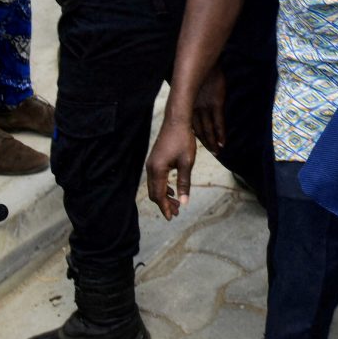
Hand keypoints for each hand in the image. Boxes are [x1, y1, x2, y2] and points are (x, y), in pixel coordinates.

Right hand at [146, 103, 196, 218]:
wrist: (177, 121)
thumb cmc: (183, 140)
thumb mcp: (187, 163)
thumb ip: (184, 183)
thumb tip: (185, 202)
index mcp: (157, 170)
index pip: (158, 195)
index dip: (165, 207)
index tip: (172, 217)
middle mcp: (150, 168)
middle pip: (154, 193)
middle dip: (165, 204)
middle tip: (176, 213)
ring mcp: (151, 164)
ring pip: (155, 186)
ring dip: (164, 196)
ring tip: (177, 203)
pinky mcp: (154, 160)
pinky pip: (156, 179)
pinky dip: (163, 187)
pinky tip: (172, 190)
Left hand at [191, 64, 226, 154]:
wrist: (208, 62)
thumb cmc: (202, 72)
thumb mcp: (194, 86)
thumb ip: (195, 98)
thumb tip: (195, 104)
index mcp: (189, 104)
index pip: (192, 126)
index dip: (196, 136)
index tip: (199, 145)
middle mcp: (195, 108)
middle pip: (199, 130)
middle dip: (205, 142)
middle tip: (211, 152)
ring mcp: (206, 106)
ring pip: (208, 129)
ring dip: (212, 142)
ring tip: (217, 152)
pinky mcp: (216, 103)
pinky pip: (218, 122)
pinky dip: (220, 134)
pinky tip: (223, 142)